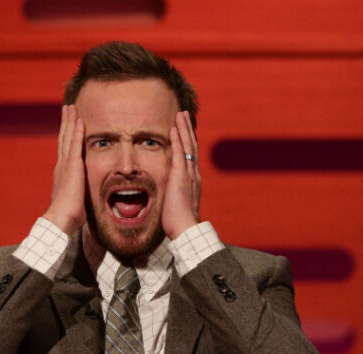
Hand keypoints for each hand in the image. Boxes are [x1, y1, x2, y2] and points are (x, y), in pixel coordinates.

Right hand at [42, 104, 86, 233]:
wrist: (61, 218)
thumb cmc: (69, 214)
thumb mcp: (75, 199)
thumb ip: (79, 192)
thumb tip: (84, 196)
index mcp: (62, 173)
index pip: (65, 149)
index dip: (66, 136)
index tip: (69, 124)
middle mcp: (62, 165)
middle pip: (64, 139)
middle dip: (66, 123)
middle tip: (67, 108)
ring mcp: (66, 164)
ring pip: (68, 137)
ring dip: (70, 122)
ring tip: (71, 108)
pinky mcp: (72, 166)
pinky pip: (75, 144)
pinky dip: (77, 131)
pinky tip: (79, 120)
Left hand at [163, 110, 201, 238]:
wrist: (186, 229)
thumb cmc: (179, 222)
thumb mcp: (177, 205)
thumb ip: (174, 196)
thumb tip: (169, 196)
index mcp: (192, 181)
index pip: (189, 157)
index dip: (187, 142)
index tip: (184, 131)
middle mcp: (193, 174)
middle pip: (191, 146)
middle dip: (187, 130)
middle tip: (184, 115)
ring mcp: (188, 174)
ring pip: (187, 145)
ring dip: (183, 129)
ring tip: (180, 115)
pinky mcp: (180, 176)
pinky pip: (178, 153)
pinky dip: (177, 139)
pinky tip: (173, 129)